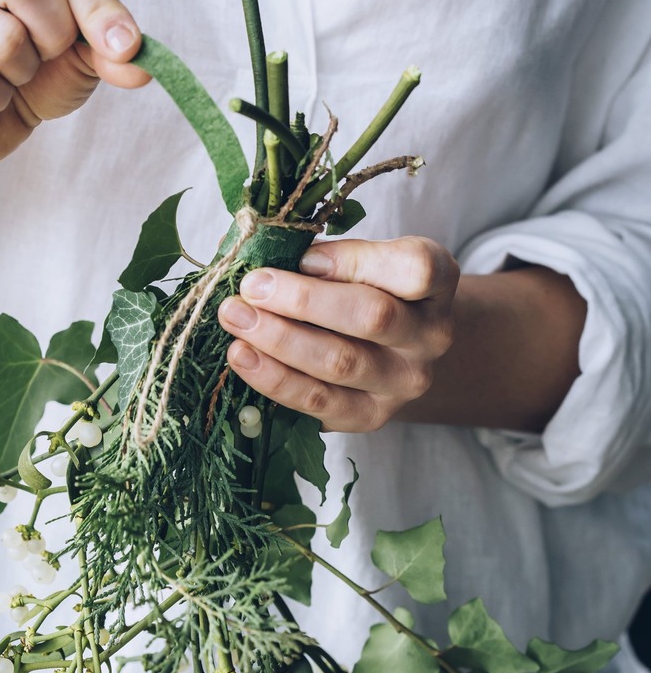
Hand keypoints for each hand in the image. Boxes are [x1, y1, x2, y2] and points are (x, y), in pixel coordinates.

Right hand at [0, 0, 148, 171]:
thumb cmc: (28, 67)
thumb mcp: (80, 47)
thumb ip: (110, 43)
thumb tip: (134, 58)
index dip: (97, 7)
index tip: (122, 46)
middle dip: (53, 35)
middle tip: (42, 55)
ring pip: (1, 38)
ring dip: (22, 74)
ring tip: (6, 74)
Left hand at [218, 237, 459, 431]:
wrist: (396, 351)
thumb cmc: (371, 289)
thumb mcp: (368, 258)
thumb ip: (332, 255)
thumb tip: (269, 259)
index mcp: (437, 282)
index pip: (414, 269)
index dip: (355, 261)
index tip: (304, 257)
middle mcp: (431, 335)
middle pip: (372, 317)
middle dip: (302, 301)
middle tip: (250, 286)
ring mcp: (404, 382)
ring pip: (341, 363)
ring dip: (279, 339)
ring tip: (235, 318)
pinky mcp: (372, 417)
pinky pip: (320, 403)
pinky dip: (275, 379)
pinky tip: (242, 357)